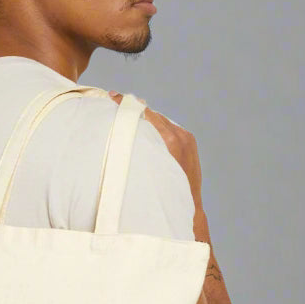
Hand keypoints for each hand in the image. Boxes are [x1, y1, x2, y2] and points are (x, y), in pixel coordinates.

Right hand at [108, 90, 203, 208]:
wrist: (189, 206)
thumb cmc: (163, 194)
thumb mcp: (146, 169)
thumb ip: (140, 147)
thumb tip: (126, 130)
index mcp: (169, 141)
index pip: (145, 114)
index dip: (128, 104)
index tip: (114, 96)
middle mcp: (179, 136)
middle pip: (152, 114)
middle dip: (135, 108)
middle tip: (117, 100)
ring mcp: (186, 137)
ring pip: (161, 119)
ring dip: (146, 116)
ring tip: (130, 112)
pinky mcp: (190, 141)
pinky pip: (170, 126)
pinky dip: (158, 124)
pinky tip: (147, 126)